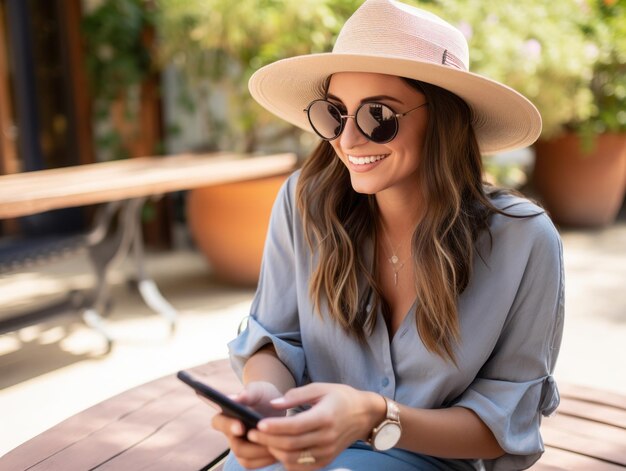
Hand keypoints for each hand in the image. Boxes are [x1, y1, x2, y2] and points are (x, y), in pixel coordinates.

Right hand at [210, 381, 284, 468]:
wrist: (276, 405)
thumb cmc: (263, 394)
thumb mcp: (258, 389)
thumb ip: (248, 393)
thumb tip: (233, 398)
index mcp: (226, 415)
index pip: (219, 422)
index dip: (228, 426)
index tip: (241, 427)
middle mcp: (230, 434)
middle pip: (236, 446)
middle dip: (253, 447)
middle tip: (269, 442)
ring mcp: (239, 447)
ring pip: (246, 459)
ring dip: (262, 454)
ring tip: (278, 445)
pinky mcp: (250, 457)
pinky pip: (255, 464)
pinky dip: (267, 460)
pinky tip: (280, 451)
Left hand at [247, 383, 383, 469]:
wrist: (364, 415)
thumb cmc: (340, 397)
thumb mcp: (320, 388)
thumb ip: (295, 395)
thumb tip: (273, 404)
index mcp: (325, 417)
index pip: (295, 426)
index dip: (275, 426)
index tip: (257, 423)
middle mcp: (327, 438)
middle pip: (291, 444)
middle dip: (268, 440)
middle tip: (250, 433)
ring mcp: (327, 452)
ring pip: (293, 458)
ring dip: (273, 451)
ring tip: (260, 440)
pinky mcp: (325, 461)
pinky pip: (300, 465)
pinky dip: (284, 459)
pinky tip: (275, 448)